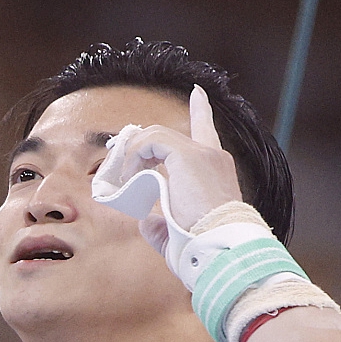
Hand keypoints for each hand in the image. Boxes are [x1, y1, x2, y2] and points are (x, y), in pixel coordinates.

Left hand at [90, 86, 243, 262]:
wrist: (219, 247)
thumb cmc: (202, 246)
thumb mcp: (177, 232)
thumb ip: (161, 222)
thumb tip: (145, 219)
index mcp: (215, 169)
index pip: (207, 131)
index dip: (201, 111)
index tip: (198, 94)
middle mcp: (212, 155)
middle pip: (168, 136)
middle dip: (139, 147)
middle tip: (120, 170)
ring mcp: (201, 153)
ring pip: (155, 136)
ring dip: (132, 157)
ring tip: (124, 181)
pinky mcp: (188, 155)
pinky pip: (151, 141)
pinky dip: (134, 157)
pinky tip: (129, 177)